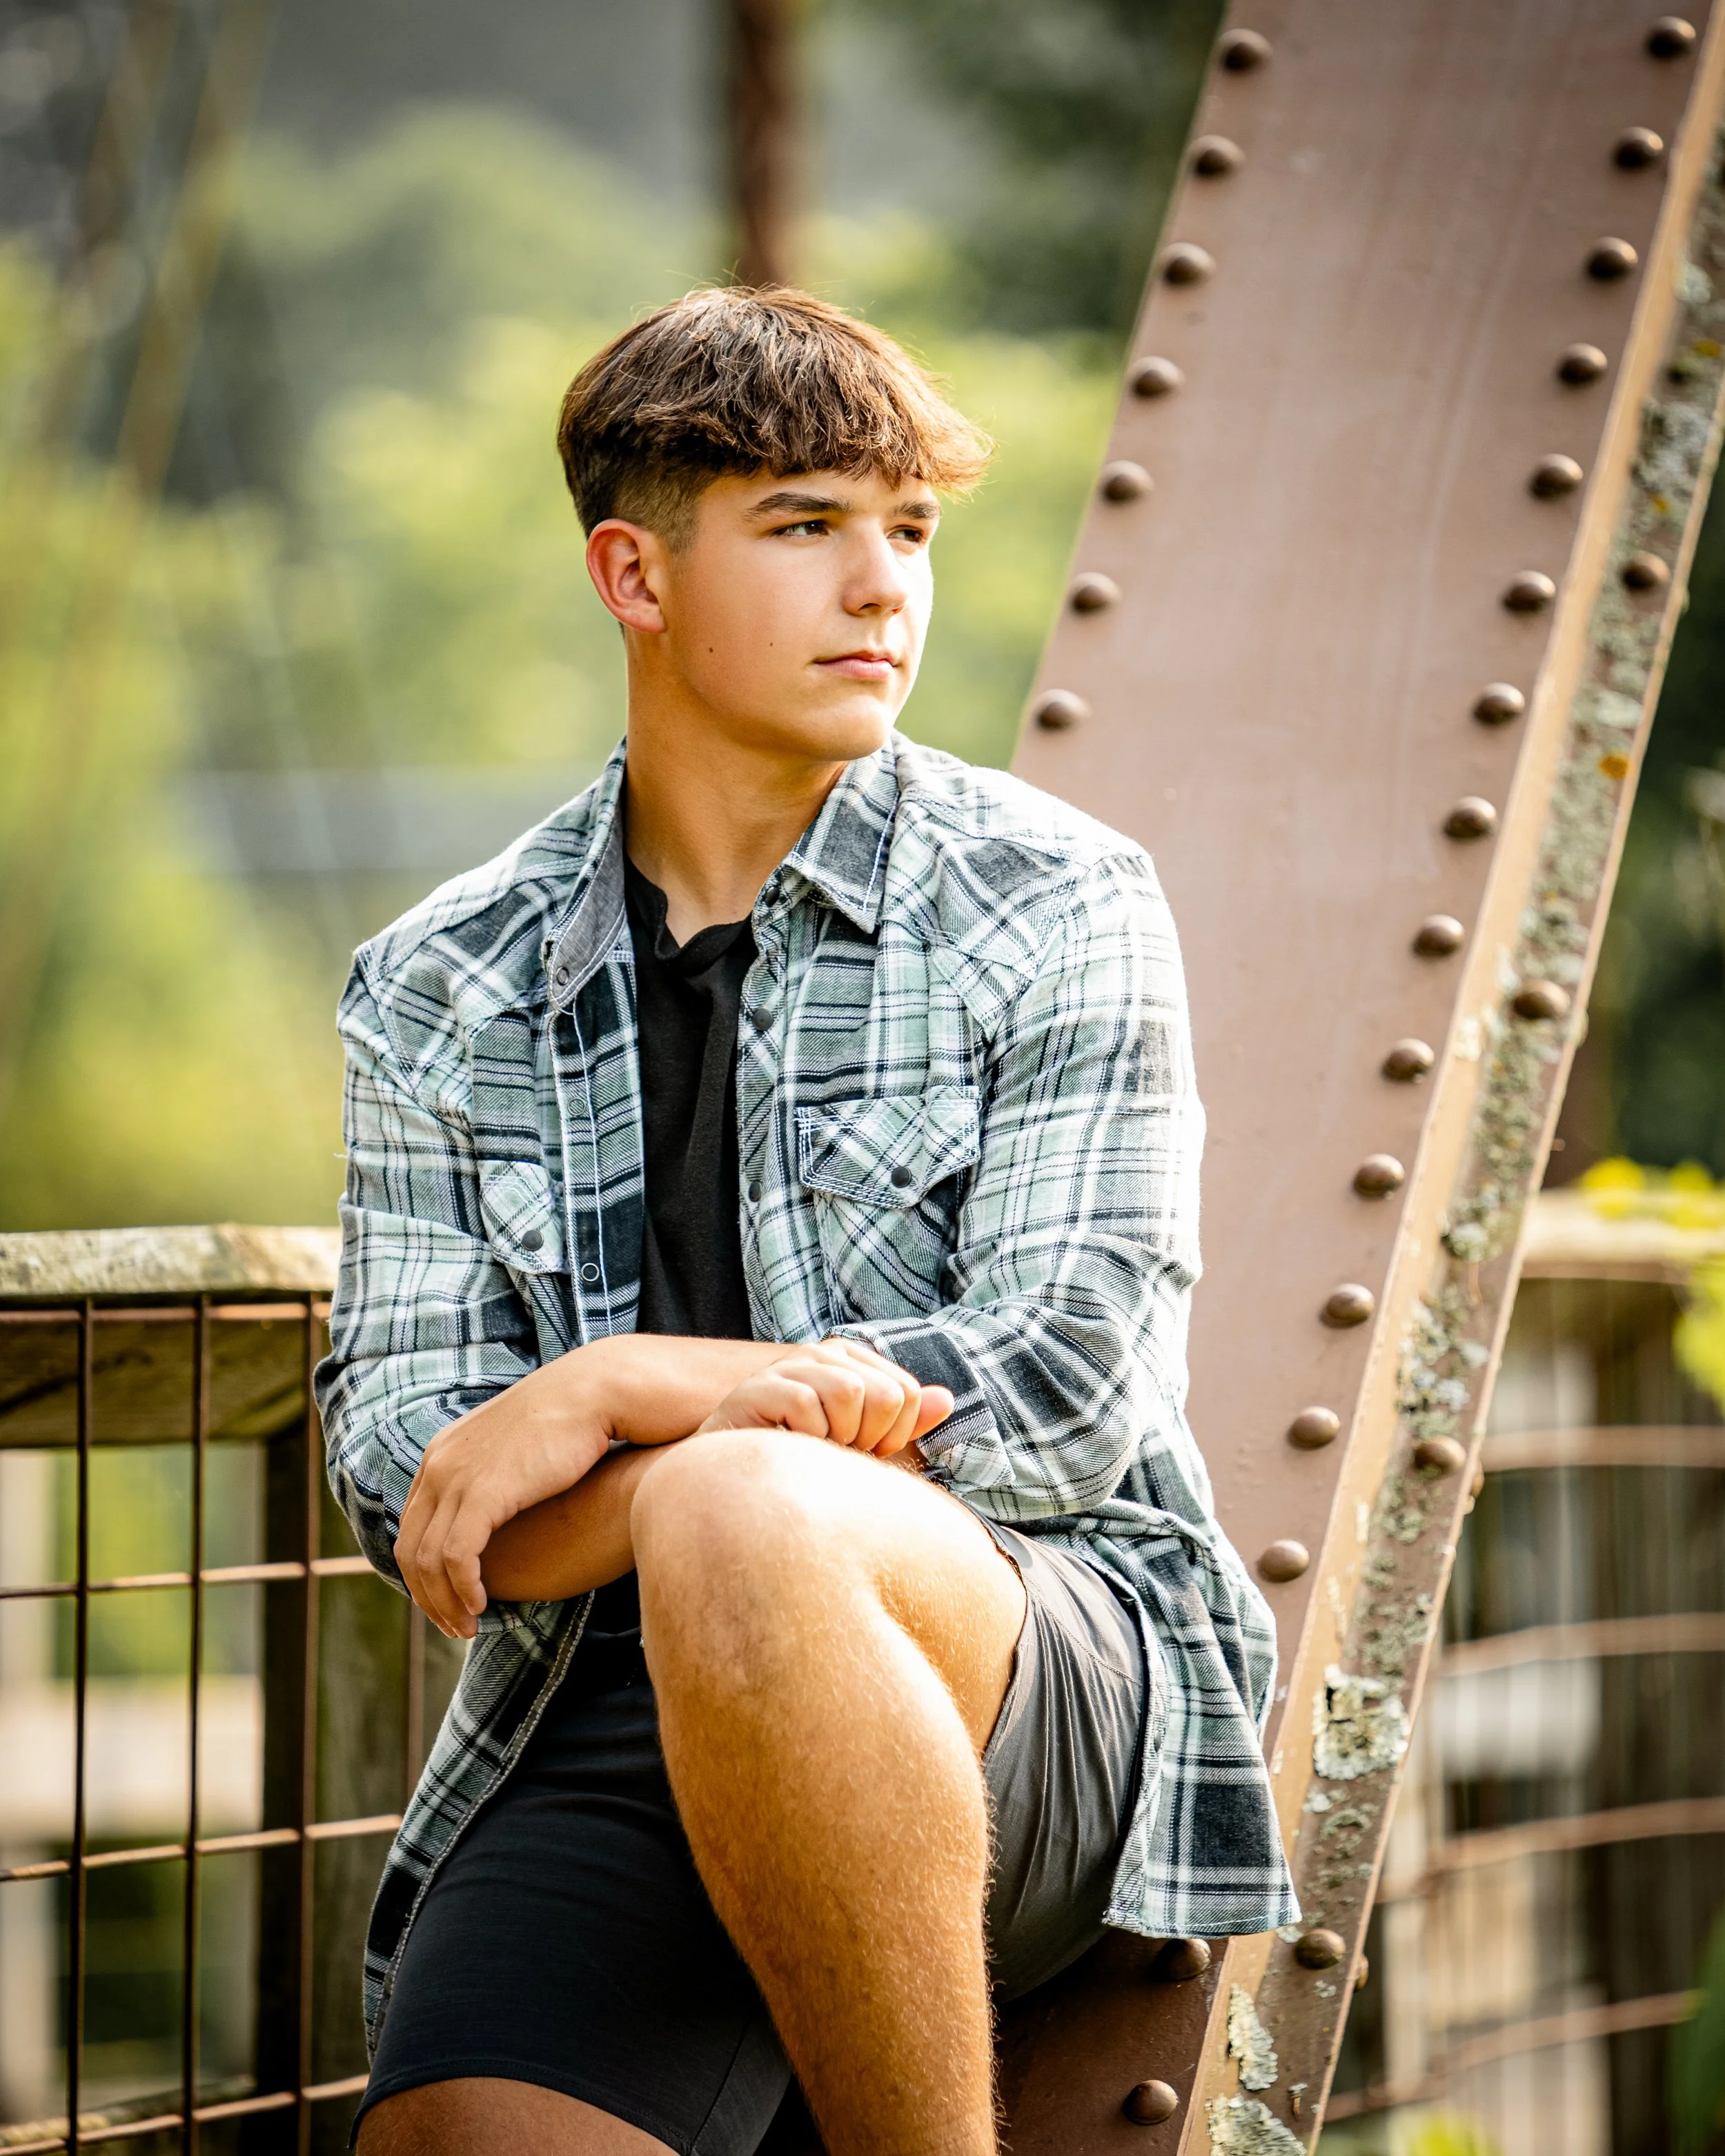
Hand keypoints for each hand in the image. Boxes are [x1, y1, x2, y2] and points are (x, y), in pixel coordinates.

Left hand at [395, 1352, 617, 1639]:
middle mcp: (439, 1464)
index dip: (424, 1572)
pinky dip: (463, 1588)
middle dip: (427, 1596)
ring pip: (428, 1559)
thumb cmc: (569, 1423)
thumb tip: (500, 1510)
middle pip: (411, 1547)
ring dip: (444, 1602)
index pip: (413, 1526)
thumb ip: (495, 1477)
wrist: (593, 1392)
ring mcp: (456, 1477)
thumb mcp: (516, 1450)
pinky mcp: (482, 1492)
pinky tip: (481, 1605)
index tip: (448, 1600)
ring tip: (469, 1627)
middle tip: (455, 1628)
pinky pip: (456, 1556)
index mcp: (442, 1453)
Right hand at [697, 1339, 953, 1457]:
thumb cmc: (805, 1463)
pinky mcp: (759, 1386)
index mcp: (851, 1361)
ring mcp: (789, 1367)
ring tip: (811, 1447)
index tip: (860, 1451)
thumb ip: (903, 1421)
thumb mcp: (863, 1443)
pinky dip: (804, 1440)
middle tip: (833, 1452)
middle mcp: (822, 1354)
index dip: (891, 1436)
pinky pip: (807, 1407)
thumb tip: (946, 1399)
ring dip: (836, 1439)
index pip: (906, 1393)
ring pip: (851, 1394)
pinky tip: (786, 1445)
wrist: (736, 1484)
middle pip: (886, 1395)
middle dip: (866, 1439)